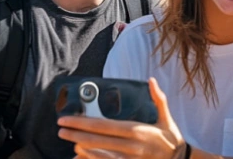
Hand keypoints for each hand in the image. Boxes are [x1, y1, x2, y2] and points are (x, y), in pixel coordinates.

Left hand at [58, 78, 185, 158]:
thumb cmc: (171, 139)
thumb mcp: (167, 118)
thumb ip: (158, 99)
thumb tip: (152, 80)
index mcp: (138, 131)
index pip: (105, 126)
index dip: (85, 122)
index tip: (69, 119)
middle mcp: (132, 147)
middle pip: (98, 140)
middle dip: (77, 134)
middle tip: (61, 130)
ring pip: (101, 156)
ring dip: (83, 150)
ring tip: (69, 143)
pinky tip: (82, 157)